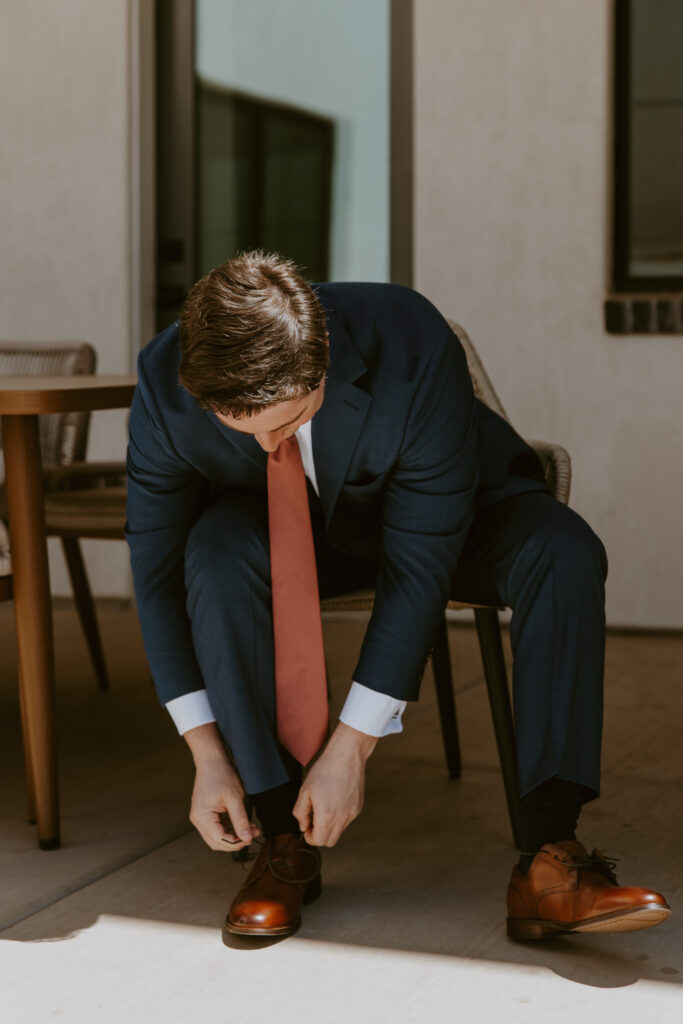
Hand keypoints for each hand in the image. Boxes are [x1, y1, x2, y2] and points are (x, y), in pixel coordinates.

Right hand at [184, 723, 259, 851]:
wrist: (212, 760)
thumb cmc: (221, 775)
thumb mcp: (234, 798)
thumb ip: (240, 820)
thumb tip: (247, 837)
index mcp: (202, 816)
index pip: (219, 839)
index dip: (236, 842)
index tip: (251, 838)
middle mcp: (198, 819)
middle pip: (217, 841)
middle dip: (236, 841)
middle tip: (253, 834)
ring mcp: (200, 817)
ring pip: (218, 836)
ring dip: (235, 835)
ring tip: (252, 828)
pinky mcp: (205, 813)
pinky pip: (218, 827)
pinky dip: (230, 828)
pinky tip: (243, 823)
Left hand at [293, 722, 376, 846]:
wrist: (347, 755)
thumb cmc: (325, 770)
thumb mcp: (305, 790)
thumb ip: (300, 812)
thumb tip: (304, 826)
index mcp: (327, 815)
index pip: (319, 841)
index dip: (310, 836)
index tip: (307, 826)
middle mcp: (342, 818)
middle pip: (330, 841)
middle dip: (320, 835)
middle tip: (314, 820)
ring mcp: (352, 813)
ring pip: (339, 831)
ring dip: (330, 826)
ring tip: (324, 807)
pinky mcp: (358, 807)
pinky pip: (347, 820)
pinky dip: (339, 817)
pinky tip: (334, 800)